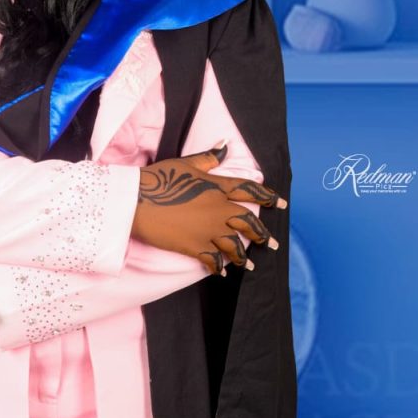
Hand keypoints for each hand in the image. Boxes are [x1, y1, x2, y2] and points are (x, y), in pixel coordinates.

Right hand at [131, 141, 286, 276]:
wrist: (136, 200)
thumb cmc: (159, 178)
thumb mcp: (185, 164)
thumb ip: (208, 157)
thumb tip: (226, 145)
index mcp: (216, 187)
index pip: (248, 190)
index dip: (267, 196)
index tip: (281, 204)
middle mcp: (217, 210)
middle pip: (246, 221)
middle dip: (260, 233)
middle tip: (270, 243)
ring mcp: (207, 230)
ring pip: (234, 245)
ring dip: (243, 255)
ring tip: (249, 264)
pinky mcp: (194, 246)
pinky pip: (213, 259)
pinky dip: (219, 267)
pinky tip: (223, 272)